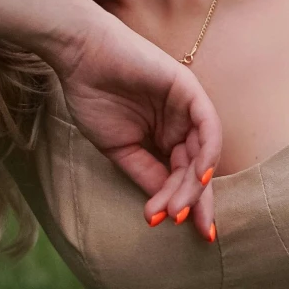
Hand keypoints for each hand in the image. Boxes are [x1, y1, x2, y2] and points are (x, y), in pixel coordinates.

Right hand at [53, 0, 220, 239]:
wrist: (80, 57)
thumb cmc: (93, 98)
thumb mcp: (119, 149)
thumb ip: (146, 174)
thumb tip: (165, 207)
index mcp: (166, 138)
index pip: (183, 176)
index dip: (186, 203)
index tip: (184, 230)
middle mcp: (182, 125)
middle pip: (199, 169)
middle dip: (198, 201)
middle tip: (198, 230)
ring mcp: (187, 107)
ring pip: (203, 153)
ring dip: (194, 185)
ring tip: (177, 210)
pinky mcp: (189, 89)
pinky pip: (207, 125)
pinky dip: (206, 152)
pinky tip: (199, 176)